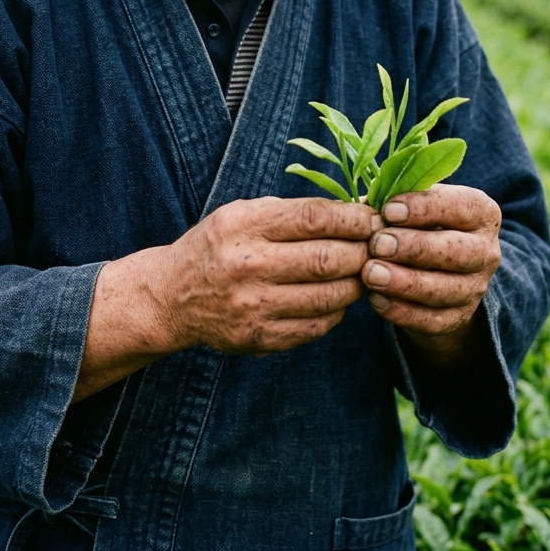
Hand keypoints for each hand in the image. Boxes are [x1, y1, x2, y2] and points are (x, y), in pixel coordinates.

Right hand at [158, 196, 371, 355]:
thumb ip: (295, 212)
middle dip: (362, 251)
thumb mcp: (244, 213)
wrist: (173, 296)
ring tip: (361, 271)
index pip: (313, 218)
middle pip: (327, 259)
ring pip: (328, 296)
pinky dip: (336, 311)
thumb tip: (357, 211)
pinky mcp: (260, 338)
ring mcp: (253, 306)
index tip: (373, 218)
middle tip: (376, 247)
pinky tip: (337, 297)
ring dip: (355, 283)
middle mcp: (247, 266)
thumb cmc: (219, 245)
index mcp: (244, 225)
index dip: (352, 219)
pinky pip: (316, 326)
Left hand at [363, 184, 500, 367]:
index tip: (388, 210)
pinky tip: (375, 298)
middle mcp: (486, 250)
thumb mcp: (412, 204)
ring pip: (444, 289)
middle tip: (377, 244)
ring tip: (370, 273)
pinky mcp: (458, 318)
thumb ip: (394, 200)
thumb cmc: (416, 222)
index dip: (424, 208)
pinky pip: (432, 319)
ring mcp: (475, 288)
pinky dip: (402, 311)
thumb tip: (365, 208)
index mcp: (480, 212)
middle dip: (414, 248)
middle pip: (456, 251)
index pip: (459, 206)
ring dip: (405, 282)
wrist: (432, 267)